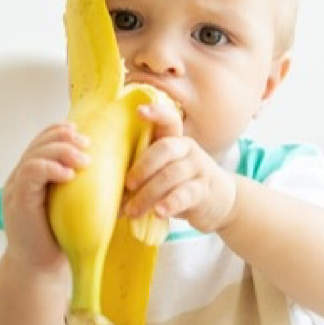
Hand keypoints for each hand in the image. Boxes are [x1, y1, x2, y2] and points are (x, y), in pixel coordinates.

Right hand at [2, 121, 90, 271]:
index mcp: (35, 174)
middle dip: (64, 138)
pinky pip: (29, 174)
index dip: (61, 131)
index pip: (43, 141)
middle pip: (39, 143)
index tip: (83, 133)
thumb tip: (129, 178)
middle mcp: (22, 177)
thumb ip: (93, 189)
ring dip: (60, 151)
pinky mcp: (19, 202)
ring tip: (83, 159)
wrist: (41, 267)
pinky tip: (68, 174)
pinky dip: (49, 168)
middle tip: (87, 143)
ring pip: (34, 155)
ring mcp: (17, 189)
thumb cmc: (62, 237)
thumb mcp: (79, 206)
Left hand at [122, 103, 236, 233]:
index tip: (139, 111)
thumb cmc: (181, 185)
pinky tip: (159, 213)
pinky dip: (170, 204)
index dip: (156, 113)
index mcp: (174, 141)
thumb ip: (142, 171)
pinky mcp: (204, 191)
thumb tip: (104, 184)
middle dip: (142, 166)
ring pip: (171, 175)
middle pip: (165, 148)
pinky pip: (185, 194)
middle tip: (128, 184)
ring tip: (133, 211)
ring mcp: (198, 169)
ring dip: (148, 194)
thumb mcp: (165, 171)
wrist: (220, 202)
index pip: (169, 120)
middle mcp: (188, 149)